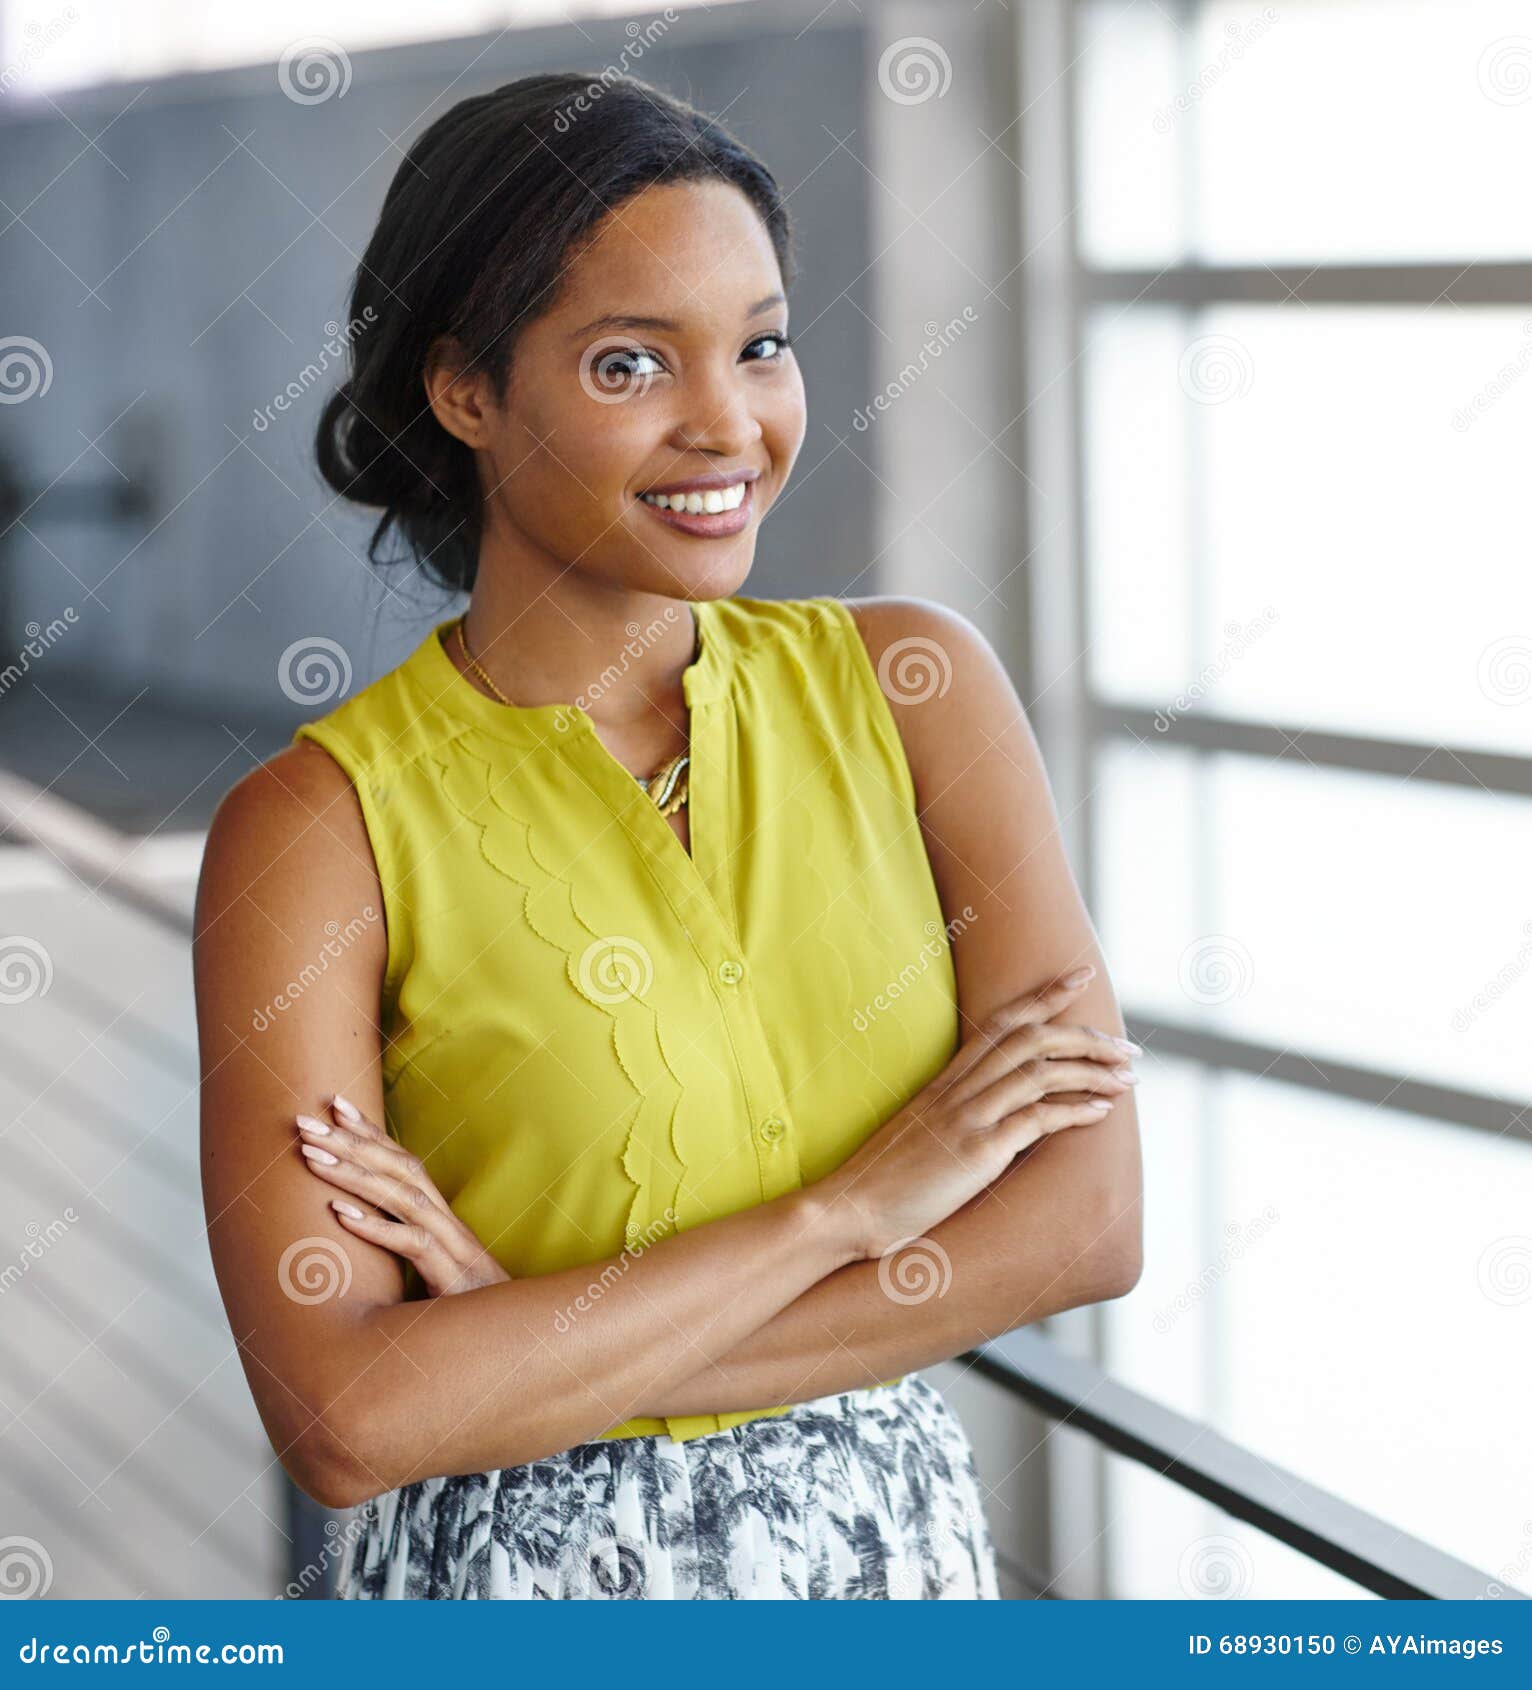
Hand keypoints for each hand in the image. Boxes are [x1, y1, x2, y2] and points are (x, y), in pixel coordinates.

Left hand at [294, 1095, 509, 1295]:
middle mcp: (447, 1224)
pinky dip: (376, 1228)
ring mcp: (452, 1248)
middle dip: (351, 1141)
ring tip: (312, 1156)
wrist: (516, 1346)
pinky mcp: (451, 1279)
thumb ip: (401, 1254)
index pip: (404, 1161)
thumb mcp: (430, 1276)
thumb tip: (352, 1243)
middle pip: (399, 1168)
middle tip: (304, 1120)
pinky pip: (411, 1245)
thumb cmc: (465, 1315)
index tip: (335, 1105)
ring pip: (402, 1197)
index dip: (371, 1131)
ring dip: (354, 1174)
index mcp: (441, 1219)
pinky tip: (340, 1215)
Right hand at [811, 967, 1137, 1261]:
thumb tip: (990, 1115)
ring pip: (1039, 1072)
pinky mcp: (976, 1153)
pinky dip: (1073, 1110)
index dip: (1043, 996)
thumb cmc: (883, 1180)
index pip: (1001, 1024)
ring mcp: (967, 1119)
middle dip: (1084, 1035)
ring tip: (1127, 1077)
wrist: (849, 1209)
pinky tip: (1100, 1112)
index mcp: (945, 1083)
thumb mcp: (919, 1133)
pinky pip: (1035, 1120)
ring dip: (1091, 1070)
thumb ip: (953, 1116)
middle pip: (1029, 1039)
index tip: (1077, 977)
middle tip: (1126, 1044)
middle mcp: (958, 1092)